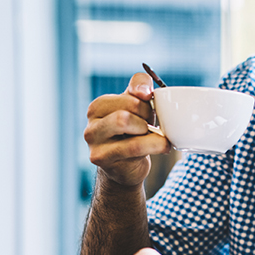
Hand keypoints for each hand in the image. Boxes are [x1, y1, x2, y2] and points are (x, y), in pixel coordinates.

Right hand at [83, 73, 170, 187]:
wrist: (126, 168)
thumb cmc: (133, 134)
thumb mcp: (137, 106)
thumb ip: (140, 86)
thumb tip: (144, 92)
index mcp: (98, 107)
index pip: (132, 93)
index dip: (148, 102)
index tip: (151, 112)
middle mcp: (91, 123)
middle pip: (128, 107)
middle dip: (148, 116)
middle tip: (153, 126)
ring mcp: (94, 142)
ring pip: (126, 122)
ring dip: (151, 132)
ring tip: (157, 138)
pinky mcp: (102, 158)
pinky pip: (134, 146)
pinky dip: (155, 144)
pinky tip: (163, 146)